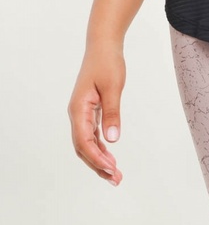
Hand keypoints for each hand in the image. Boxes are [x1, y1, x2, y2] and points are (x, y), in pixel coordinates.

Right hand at [68, 44, 125, 185]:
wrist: (103, 45)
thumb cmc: (107, 63)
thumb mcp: (113, 87)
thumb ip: (112, 113)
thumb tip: (112, 140)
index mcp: (78, 109)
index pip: (83, 141)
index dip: (96, 158)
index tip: (112, 168)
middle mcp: (77, 114)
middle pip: (83, 147)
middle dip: (97, 165)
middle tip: (116, 179)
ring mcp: (82, 113)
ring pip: (86, 143)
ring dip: (99, 159)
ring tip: (114, 174)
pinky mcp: (89, 110)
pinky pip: (91, 134)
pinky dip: (100, 147)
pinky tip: (110, 156)